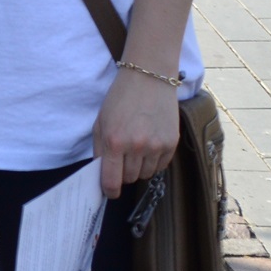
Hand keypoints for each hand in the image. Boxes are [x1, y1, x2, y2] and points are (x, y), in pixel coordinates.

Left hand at [91, 68, 180, 198]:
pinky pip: (161, 166)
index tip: (110, 192)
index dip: (110, 191)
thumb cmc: (120, 99)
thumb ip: (99, 150)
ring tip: (136, 148)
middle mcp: (136, 146)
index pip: (112, 181)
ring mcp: (156, 146)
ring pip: (145, 174)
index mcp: (114, 141)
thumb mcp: (101, 122)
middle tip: (122, 158)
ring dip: (139, 167)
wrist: (148, 78)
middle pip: (129, 178)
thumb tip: (101, 174)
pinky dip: (153, 162)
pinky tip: (149, 145)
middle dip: (123, 173)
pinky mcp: (171, 143)